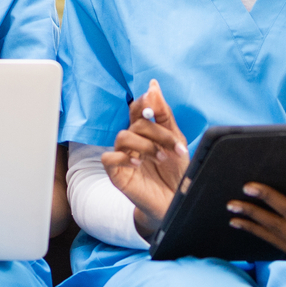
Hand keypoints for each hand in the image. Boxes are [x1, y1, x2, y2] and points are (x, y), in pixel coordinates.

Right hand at [100, 79, 190, 240]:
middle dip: (159, 133)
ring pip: (123, 136)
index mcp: (145, 131)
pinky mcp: (116, 174)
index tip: (155, 103)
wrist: (176, 200)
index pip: (138, 108)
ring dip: (145, 145)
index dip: (145, 102)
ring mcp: (123, 157)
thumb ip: (163, 114)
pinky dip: (123, 157)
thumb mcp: (176, 140)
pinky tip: (139, 164)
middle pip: (137, 123)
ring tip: (160, 158)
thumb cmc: (176, 171)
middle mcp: (132, 141)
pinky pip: (109, 158)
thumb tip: (152, 86)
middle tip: (176, 148)